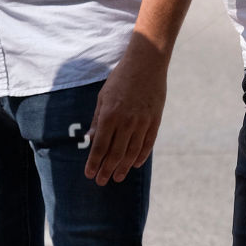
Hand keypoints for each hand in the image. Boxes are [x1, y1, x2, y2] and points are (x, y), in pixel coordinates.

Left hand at [84, 39, 166, 185]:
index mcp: (109, 115)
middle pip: (115, 153)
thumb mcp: (103, 96)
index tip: (89, 174)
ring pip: (132, 152)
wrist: (146, 63)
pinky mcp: (155, 120)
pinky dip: (141, 156)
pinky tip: (135, 164)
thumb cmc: (120, 78)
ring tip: (117, 177)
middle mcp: (126, 122)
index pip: (100, 146)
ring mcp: (142, 122)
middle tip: (101, 181)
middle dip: (107, 170)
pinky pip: (147, 144)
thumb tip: (92, 140)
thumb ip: (97, 119)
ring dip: (123, 167)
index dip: (94, 162)